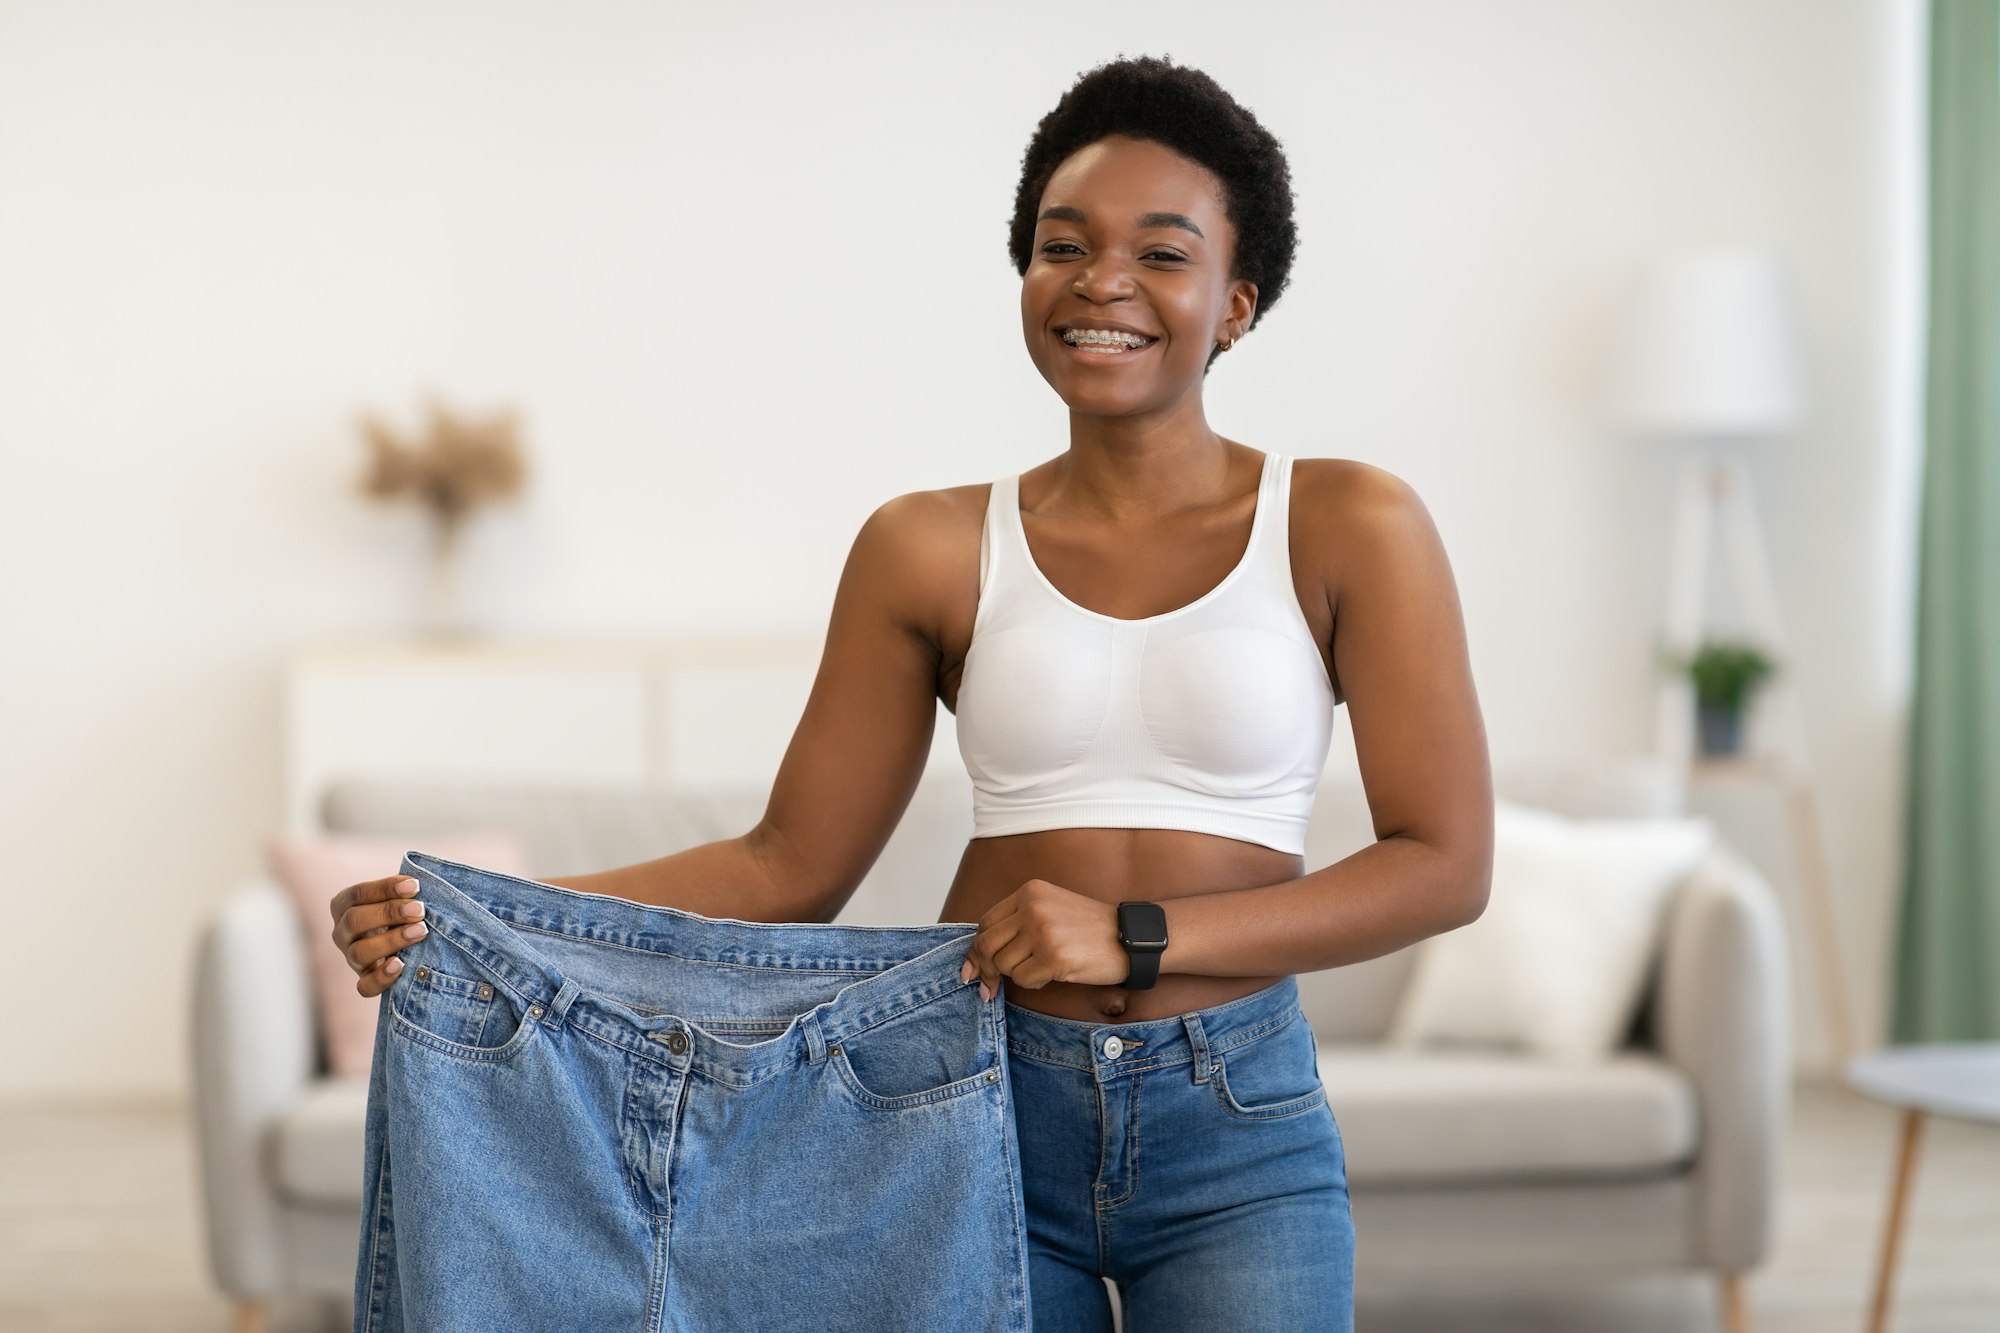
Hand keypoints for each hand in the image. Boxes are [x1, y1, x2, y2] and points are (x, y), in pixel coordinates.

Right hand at [330, 874, 428, 996]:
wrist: (400, 942)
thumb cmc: (399, 911)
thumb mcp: (397, 897)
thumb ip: (405, 891)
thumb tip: (424, 884)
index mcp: (343, 905)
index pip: (357, 894)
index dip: (385, 888)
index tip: (415, 885)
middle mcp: (341, 932)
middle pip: (354, 921)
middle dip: (389, 913)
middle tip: (419, 910)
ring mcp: (351, 958)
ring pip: (360, 952)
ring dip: (392, 940)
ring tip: (421, 931)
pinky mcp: (363, 981)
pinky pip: (365, 986)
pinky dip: (381, 978)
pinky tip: (401, 965)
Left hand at [957, 879, 1130, 1000]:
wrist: (1130, 938)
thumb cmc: (1090, 929)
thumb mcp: (1051, 909)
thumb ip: (1016, 923)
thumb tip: (976, 957)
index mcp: (1029, 892)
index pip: (986, 923)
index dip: (975, 949)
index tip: (972, 969)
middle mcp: (1033, 908)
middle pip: (988, 944)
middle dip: (985, 969)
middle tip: (987, 988)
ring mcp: (1043, 932)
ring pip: (1004, 965)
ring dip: (1019, 975)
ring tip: (1044, 967)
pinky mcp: (1054, 957)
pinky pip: (1024, 980)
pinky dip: (1034, 984)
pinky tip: (1054, 974)